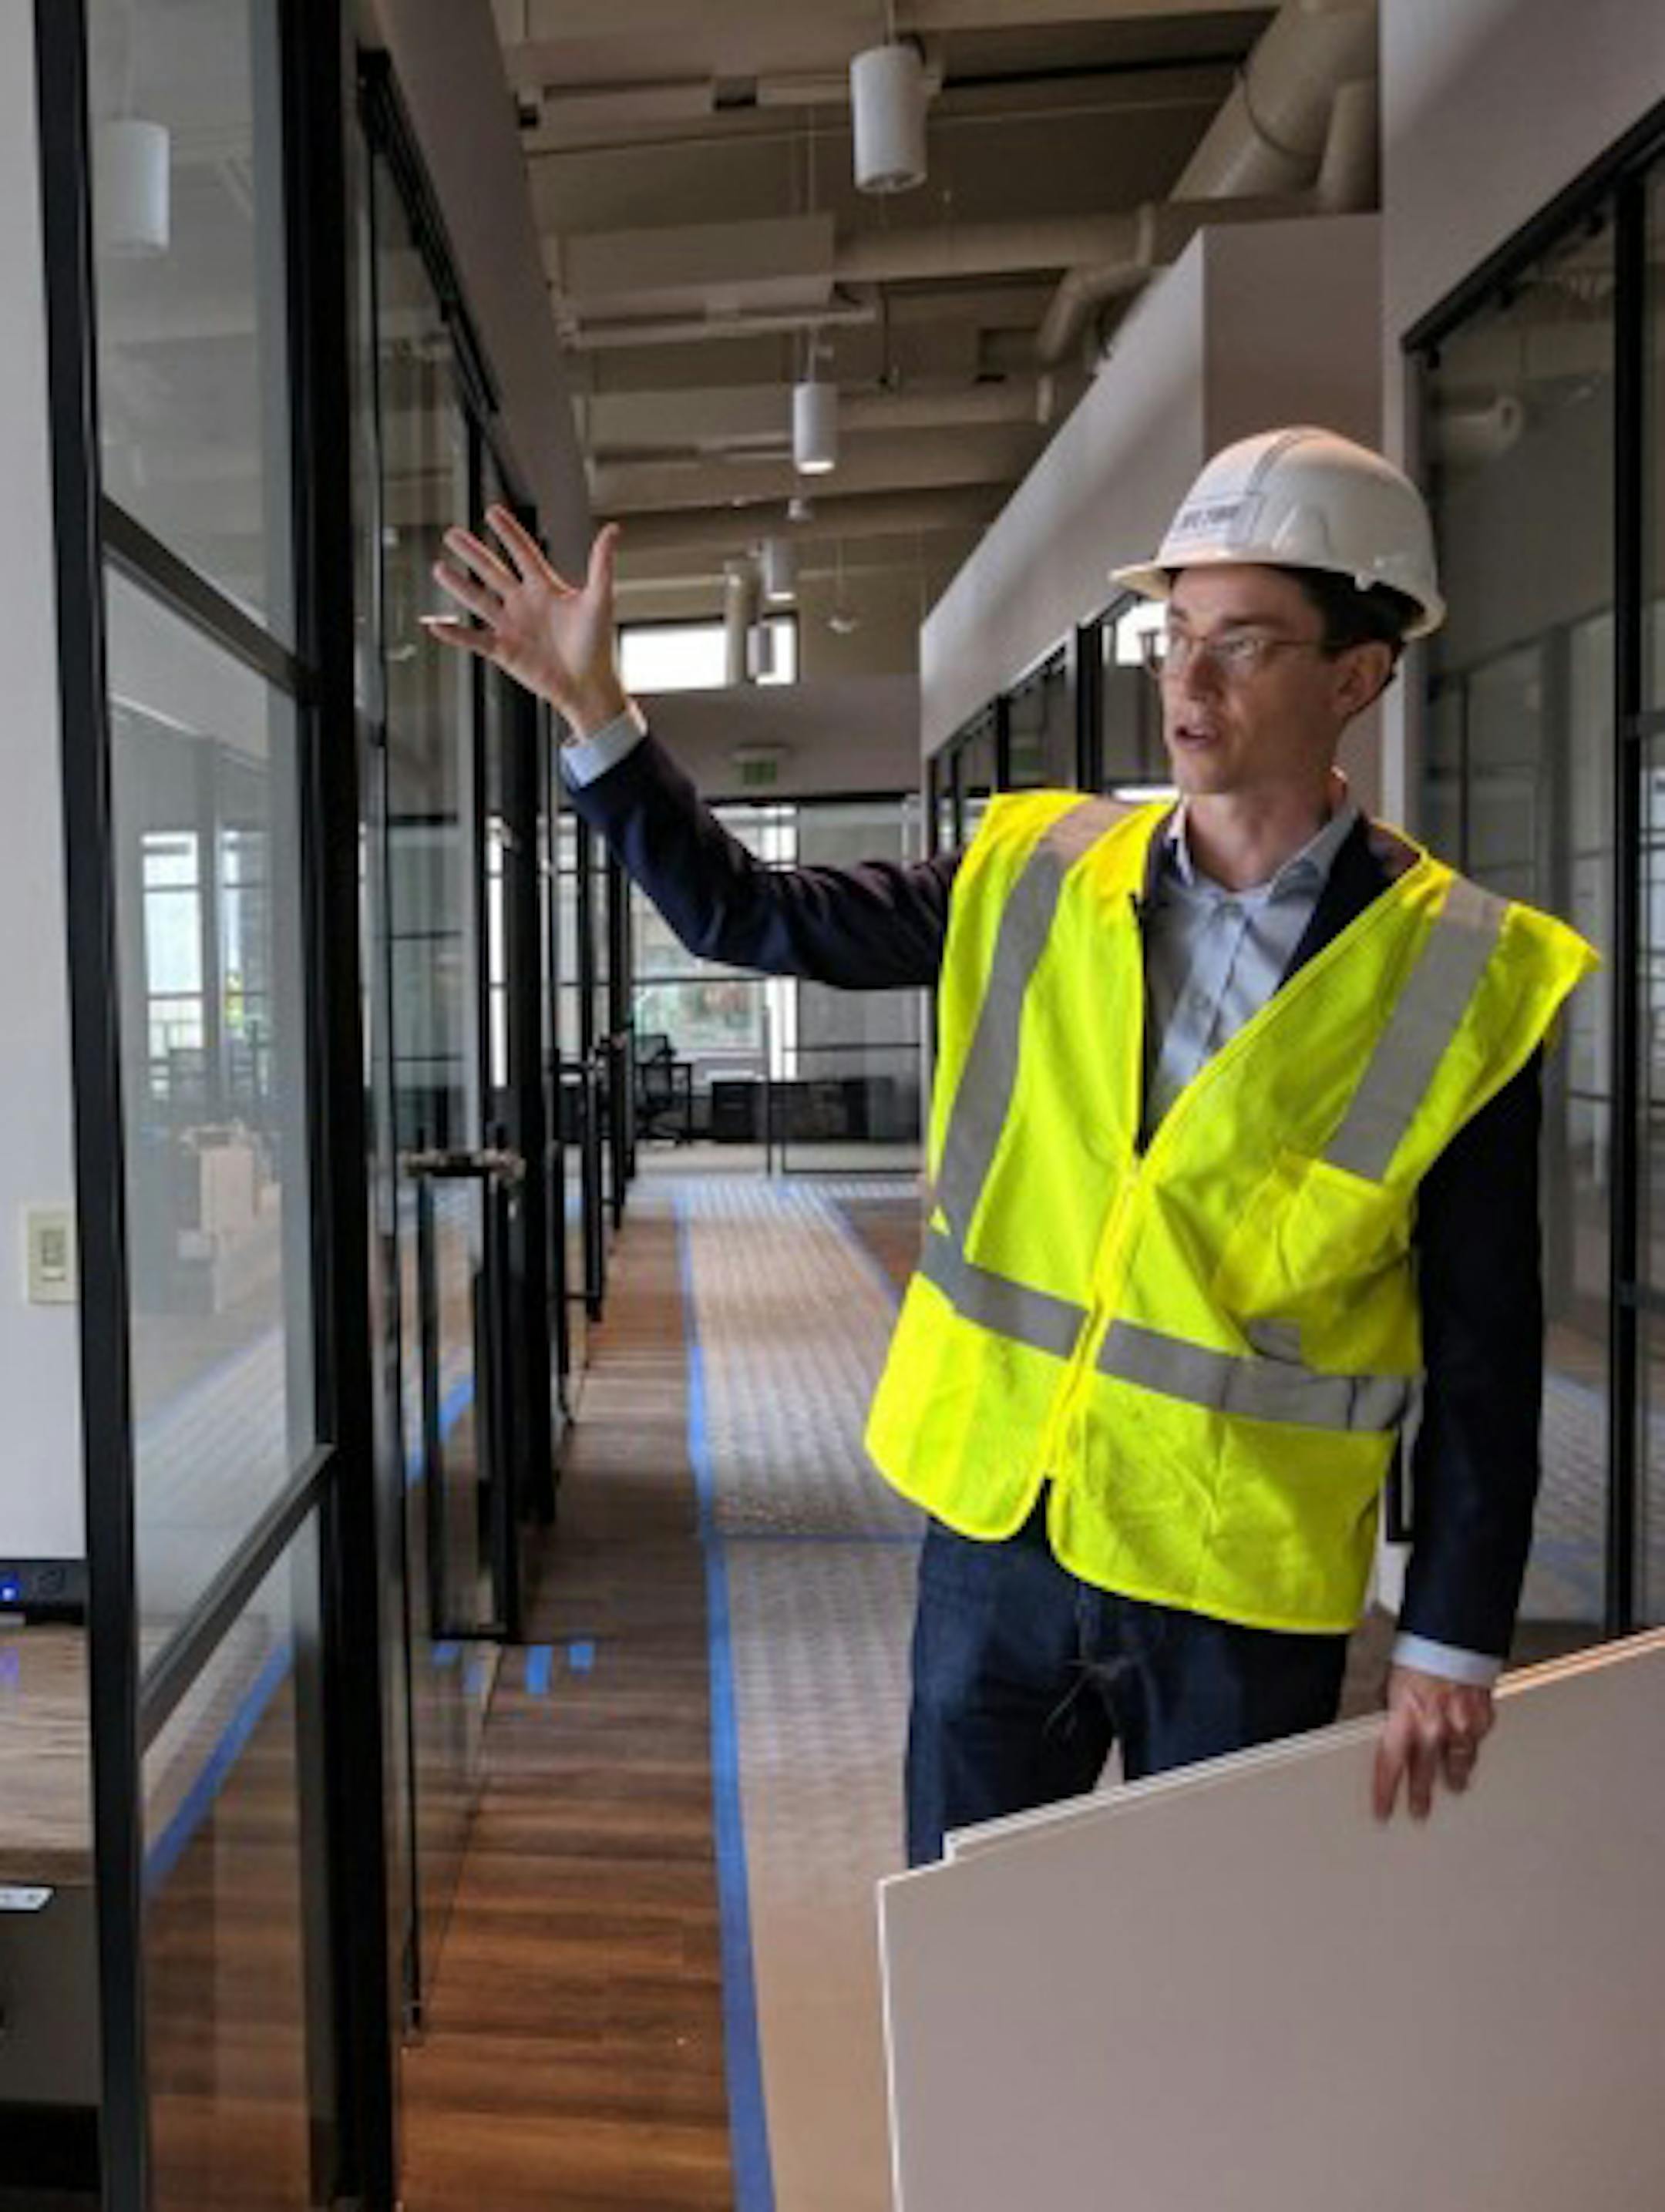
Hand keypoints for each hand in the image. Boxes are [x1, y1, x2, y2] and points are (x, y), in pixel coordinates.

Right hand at [424, 510, 628, 735]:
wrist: (589, 686)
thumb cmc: (597, 646)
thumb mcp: (600, 600)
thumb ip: (601, 565)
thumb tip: (612, 530)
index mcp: (546, 588)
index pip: (523, 553)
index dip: (508, 532)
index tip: (492, 512)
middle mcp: (525, 604)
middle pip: (493, 571)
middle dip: (472, 552)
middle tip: (452, 534)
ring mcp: (512, 626)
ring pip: (478, 600)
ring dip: (458, 585)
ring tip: (438, 568)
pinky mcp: (504, 651)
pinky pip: (474, 639)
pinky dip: (454, 634)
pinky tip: (436, 625)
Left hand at [1373, 1664, 1494, 1821]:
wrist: (1455, 1636)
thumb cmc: (1420, 1655)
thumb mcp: (1393, 1685)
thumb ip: (1394, 1715)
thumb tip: (1390, 1732)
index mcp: (1405, 1721)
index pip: (1390, 1769)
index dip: (1385, 1794)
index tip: (1382, 1812)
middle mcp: (1433, 1731)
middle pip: (1425, 1777)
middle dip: (1421, 1798)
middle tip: (1419, 1812)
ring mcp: (1461, 1730)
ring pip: (1457, 1767)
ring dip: (1453, 1778)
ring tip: (1453, 1787)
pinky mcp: (1482, 1723)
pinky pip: (1475, 1743)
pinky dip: (1470, 1746)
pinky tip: (1469, 1749)